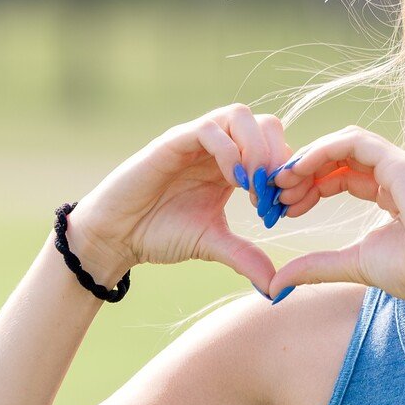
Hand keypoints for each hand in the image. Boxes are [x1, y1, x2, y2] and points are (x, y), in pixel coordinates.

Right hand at [65, 102, 291, 295]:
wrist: (116, 235)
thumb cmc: (160, 233)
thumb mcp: (213, 245)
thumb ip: (246, 258)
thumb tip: (278, 288)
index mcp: (231, 165)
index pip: (275, 146)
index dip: (288, 172)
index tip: (285, 208)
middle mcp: (217, 146)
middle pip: (265, 123)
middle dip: (278, 156)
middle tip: (274, 195)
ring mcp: (194, 140)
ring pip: (240, 116)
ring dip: (257, 150)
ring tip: (255, 189)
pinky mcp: (172, 141)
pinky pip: (209, 129)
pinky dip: (230, 152)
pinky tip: (234, 183)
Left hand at [259, 127, 404, 308]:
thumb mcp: (351, 265)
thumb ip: (316, 267)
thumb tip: (276, 285)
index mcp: (390, 194)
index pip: (342, 176)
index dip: (310, 185)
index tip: (285, 205)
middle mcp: (397, 174)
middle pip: (340, 157)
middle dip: (304, 171)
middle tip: (277, 191)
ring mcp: (402, 165)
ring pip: (345, 143)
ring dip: (310, 158)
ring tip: (285, 180)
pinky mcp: (402, 164)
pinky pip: (354, 143)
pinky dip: (324, 150)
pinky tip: (301, 169)